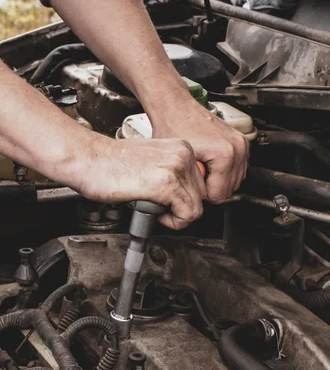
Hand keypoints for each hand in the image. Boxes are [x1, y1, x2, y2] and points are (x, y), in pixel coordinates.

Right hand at [74, 135, 205, 229]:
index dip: (184, 198)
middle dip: (181, 208)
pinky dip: (173, 222)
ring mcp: (177, 167)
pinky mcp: (168, 184)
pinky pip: (187, 215)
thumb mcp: (152, 163)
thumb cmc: (110, 164)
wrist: (88, 159)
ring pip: (196, 208)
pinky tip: (154, 212)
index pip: (201, 184)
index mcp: (181, 147)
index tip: (167, 201)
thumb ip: (172, 174)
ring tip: (155, 209)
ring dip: (176, 216)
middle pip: (201, 197)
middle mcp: (183, 154)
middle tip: (158, 207)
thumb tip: (185, 194)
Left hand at [151, 100, 248, 203]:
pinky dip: (224, 171)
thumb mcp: (179, 164)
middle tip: (195, 176)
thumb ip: (192, 187)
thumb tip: (198, 202)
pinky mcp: (241, 143)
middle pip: (229, 190)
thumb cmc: (173, 127)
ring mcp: (241, 145)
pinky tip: (209, 164)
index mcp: (226, 155)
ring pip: (234, 181)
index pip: (220, 195)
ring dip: (218, 180)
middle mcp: (237, 149)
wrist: (176, 106)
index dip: (202, 194)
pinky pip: (237, 170)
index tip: (192, 183)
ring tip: (201, 169)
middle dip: (211, 187)